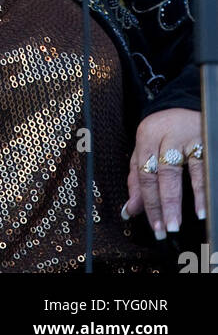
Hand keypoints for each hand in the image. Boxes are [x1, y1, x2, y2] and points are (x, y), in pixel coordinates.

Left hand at [124, 108, 204, 236]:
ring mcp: (185, 137)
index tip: (152, 224)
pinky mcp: (204, 139)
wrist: (186, 105)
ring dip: (178, 200)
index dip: (146, 201)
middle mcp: (164, 136)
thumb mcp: (146, 149)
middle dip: (162, 204)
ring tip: (177, 223)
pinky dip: (201, 190)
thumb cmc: (163, 132)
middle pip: (160, 173)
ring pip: (178, 171)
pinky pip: (201, 168)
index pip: (143, 173)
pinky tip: (201, 209)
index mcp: (146, 137)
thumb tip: (130, 210)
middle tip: (164, 229)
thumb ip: (137, 179)